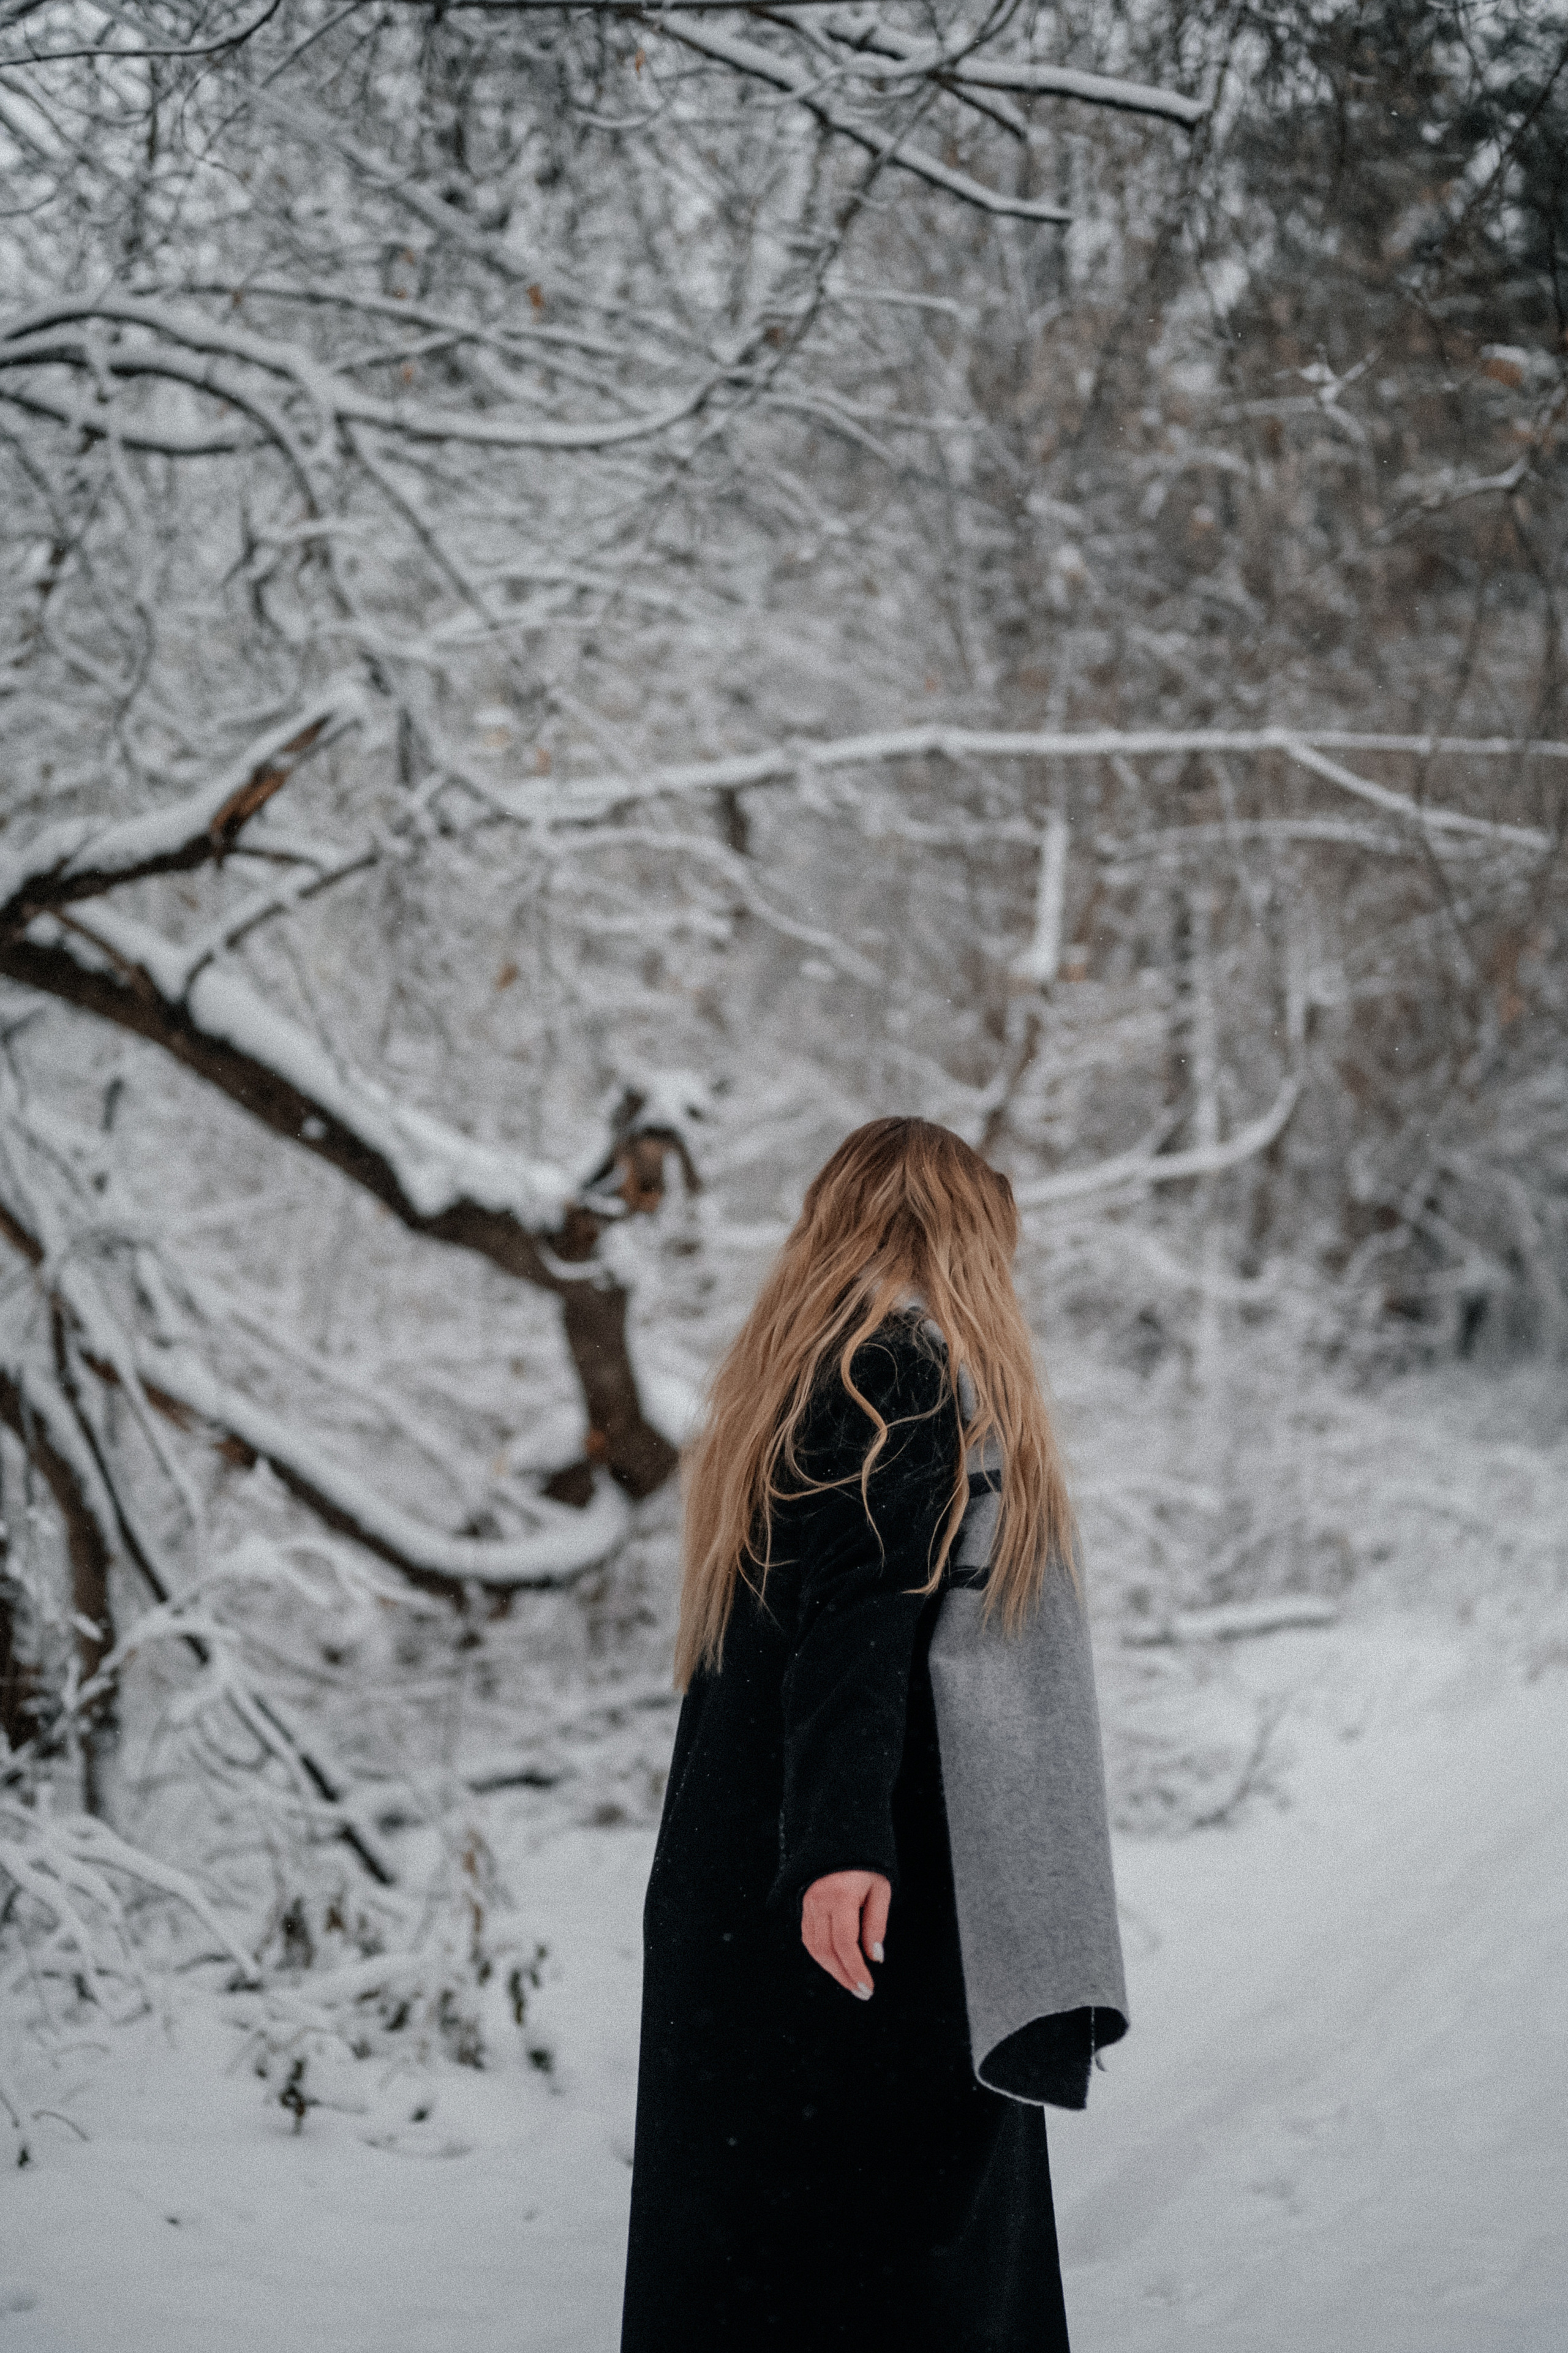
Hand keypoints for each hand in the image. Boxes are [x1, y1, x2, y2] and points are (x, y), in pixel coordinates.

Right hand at [800, 1869, 890, 1999]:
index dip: (855, 1969)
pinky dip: (820, 1955)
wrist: (841, 1836)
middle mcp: (819, 1901)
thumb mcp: (880, 1889)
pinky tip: (835, 1963)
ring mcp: (808, 1903)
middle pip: (827, 1950)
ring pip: (814, 1947)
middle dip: (844, 1976)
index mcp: (840, 1896)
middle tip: (861, 1991)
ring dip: (831, 1970)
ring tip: (849, 1982)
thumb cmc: (866, 1863)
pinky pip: (808, 1937)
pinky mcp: (803, 1904)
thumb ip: (877, 1924)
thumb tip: (875, 1957)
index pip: (845, 1943)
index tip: (867, 1987)